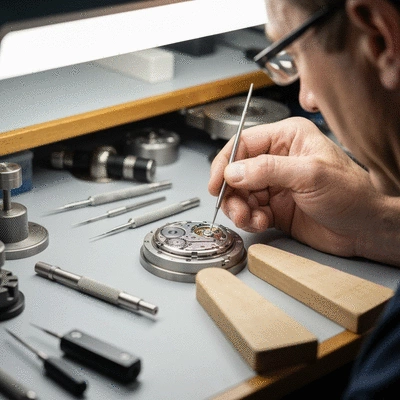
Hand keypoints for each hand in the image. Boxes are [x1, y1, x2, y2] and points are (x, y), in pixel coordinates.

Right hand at [208, 117, 381, 257]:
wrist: (365, 228)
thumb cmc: (351, 194)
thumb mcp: (309, 175)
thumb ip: (268, 170)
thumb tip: (233, 171)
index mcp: (287, 139)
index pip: (243, 144)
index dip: (225, 163)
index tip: (217, 183)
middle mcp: (277, 159)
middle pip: (237, 172)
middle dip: (232, 192)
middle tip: (234, 208)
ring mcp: (274, 185)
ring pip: (240, 194)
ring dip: (238, 208)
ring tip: (248, 219)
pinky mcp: (274, 207)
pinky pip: (249, 211)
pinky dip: (249, 219)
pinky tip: (260, 223)